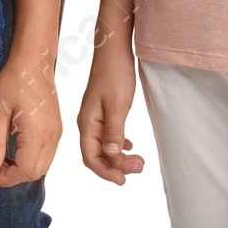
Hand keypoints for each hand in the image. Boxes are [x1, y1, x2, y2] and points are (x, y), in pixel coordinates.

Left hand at [0, 53, 61, 187]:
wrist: (34, 60)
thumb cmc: (14, 80)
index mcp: (38, 132)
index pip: (25, 171)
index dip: (6, 179)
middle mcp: (52, 135)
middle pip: (36, 173)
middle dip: (14, 176)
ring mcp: (57, 132)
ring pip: (43, 165)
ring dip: (23, 169)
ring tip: (3, 159)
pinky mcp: (57, 127)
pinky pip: (47, 154)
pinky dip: (32, 160)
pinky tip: (16, 149)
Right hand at [78, 47, 144, 184]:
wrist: (114, 47)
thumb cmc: (114, 72)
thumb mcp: (117, 103)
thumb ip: (113, 130)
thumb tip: (111, 153)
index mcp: (87, 123)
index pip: (91, 158)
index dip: (106, 172)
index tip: (123, 180)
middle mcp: (88, 123)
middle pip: (99, 155)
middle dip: (117, 166)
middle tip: (139, 167)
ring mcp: (96, 117)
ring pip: (105, 147)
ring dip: (120, 157)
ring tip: (140, 161)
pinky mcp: (104, 111)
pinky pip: (109, 135)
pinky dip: (120, 144)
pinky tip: (131, 147)